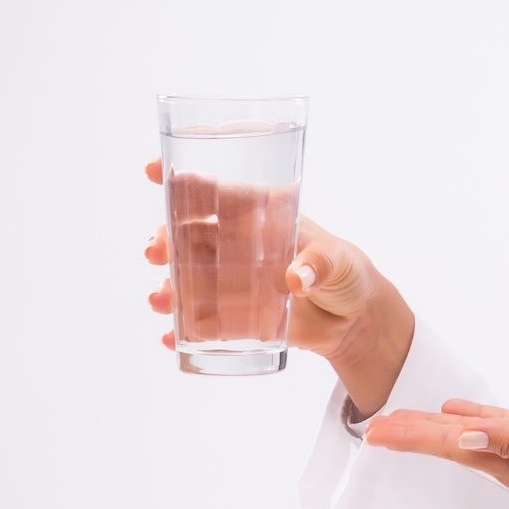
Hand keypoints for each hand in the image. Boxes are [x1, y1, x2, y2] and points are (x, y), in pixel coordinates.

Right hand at [143, 158, 413, 412]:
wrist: (355, 320)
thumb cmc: (348, 273)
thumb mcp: (342, 261)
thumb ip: (322, 263)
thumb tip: (297, 278)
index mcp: (263, 216)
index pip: (221, 194)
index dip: (187, 182)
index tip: (154, 171)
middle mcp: (240, 246)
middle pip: (193, 237)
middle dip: (166, 240)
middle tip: (155, 250)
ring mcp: (234, 282)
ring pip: (190, 279)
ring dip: (169, 287)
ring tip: (160, 299)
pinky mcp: (237, 317)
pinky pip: (203, 322)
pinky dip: (185, 329)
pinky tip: (173, 336)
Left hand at [365, 400, 508, 508]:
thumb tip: (464, 437)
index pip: (451, 446)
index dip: (412, 437)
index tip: (373, 431)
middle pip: (451, 444)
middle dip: (411, 435)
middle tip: (372, 427)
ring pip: (468, 437)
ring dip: (433, 430)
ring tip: (402, 422)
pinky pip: (496, 428)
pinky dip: (471, 419)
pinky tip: (460, 412)